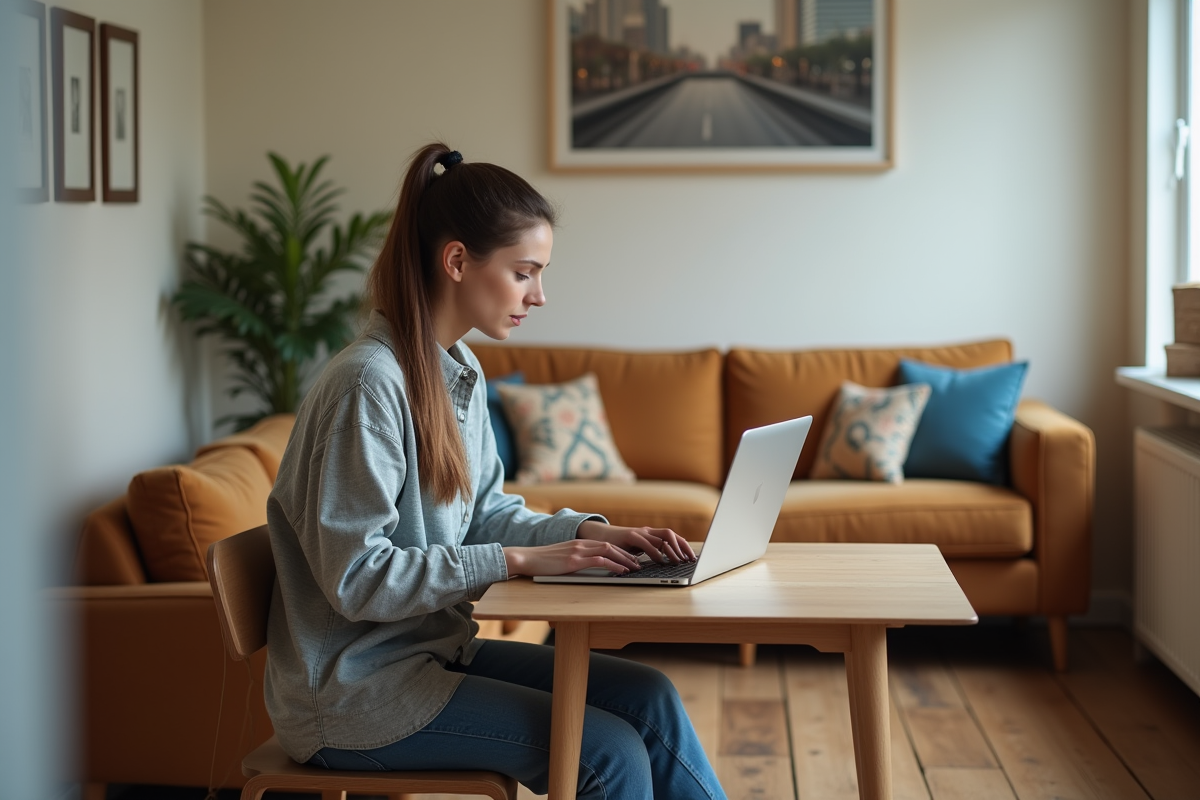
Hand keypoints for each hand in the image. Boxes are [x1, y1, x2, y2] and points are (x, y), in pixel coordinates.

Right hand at [503, 539, 643, 576]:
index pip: (605, 544)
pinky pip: (599, 561)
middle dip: (627, 554)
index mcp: (579, 543)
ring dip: (624, 559)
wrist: (525, 558)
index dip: (621, 551)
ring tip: (635, 567)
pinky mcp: (573, 561)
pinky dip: (613, 565)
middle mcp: (581, 544)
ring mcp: (577, 551)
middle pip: (611, 546)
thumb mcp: (562, 558)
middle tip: (639, 563)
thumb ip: (576, 559)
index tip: (631, 558)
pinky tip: (621, 571)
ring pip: (608, 551)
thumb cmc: (542, 561)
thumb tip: (588, 567)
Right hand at [576, 521, 696, 564]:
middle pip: (670, 534)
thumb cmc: (619, 545)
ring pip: (662, 537)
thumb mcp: (638, 549)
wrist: (598, 535)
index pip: (673, 536)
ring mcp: (638, 532)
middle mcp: (647, 531)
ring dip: (671, 550)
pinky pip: (646, 544)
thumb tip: (667, 562)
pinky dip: (654, 553)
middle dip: (681, 547)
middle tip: (688, 560)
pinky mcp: (629, 536)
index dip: (684, 546)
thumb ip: (650, 552)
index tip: (692, 557)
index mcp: (651, 534)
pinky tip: (659, 561)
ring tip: (676, 562)